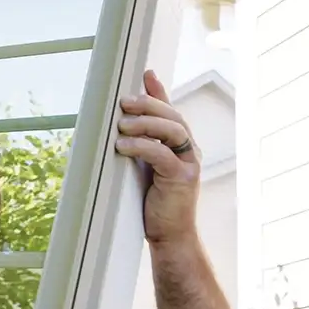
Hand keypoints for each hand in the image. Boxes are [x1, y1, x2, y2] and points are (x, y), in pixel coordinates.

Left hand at [115, 70, 200, 243]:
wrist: (169, 235)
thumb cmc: (152, 203)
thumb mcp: (144, 169)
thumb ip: (139, 147)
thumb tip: (118, 127)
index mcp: (181, 146)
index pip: (171, 111)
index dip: (159, 91)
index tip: (145, 72)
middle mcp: (190, 150)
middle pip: (173, 116)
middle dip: (149, 104)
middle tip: (124, 101)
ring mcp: (189, 163)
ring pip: (173, 130)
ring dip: (146, 122)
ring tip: (122, 124)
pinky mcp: (183, 179)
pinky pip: (163, 154)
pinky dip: (142, 146)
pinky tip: (123, 145)